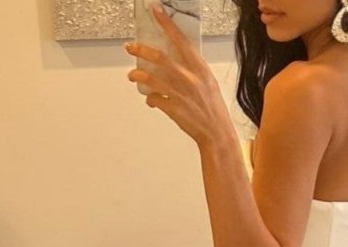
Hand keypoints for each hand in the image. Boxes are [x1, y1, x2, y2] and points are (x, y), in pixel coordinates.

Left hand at [125, 4, 228, 147]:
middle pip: (160, 58)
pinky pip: (153, 99)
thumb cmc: (213, 110)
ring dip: (137, 75)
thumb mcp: (209, 83)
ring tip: (132, 75)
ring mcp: (181, 94)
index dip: (167, 25)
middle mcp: (190, 79)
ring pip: (151, 78)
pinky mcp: (173, 109)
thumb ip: (193, 70)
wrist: (217, 134)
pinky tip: (151, 100)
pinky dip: (149, 99)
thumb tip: (176, 59)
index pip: (181, 41)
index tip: (156, 12)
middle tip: (130, 47)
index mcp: (201, 69)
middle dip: (142, 50)